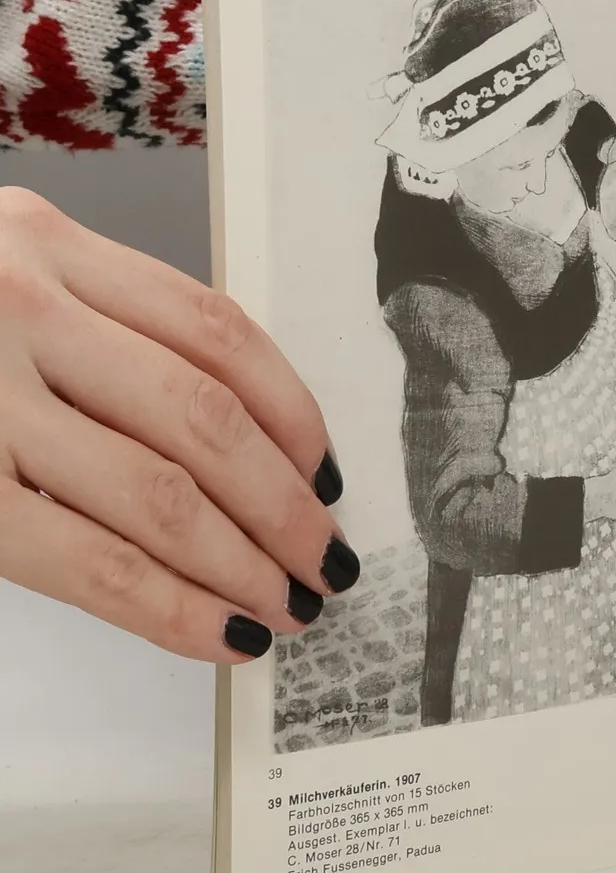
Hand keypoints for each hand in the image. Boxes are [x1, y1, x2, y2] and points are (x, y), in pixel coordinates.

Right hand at [0, 190, 347, 662]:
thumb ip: (96, 327)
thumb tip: (242, 440)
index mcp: (39, 242)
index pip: (216, 330)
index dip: (294, 411)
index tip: (328, 471)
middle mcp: (12, 306)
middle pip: (203, 418)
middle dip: (282, 505)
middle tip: (325, 560)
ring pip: (156, 494)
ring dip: (241, 564)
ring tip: (287, 605)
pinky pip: (84, 559)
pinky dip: (167, 606)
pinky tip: (216, 631)